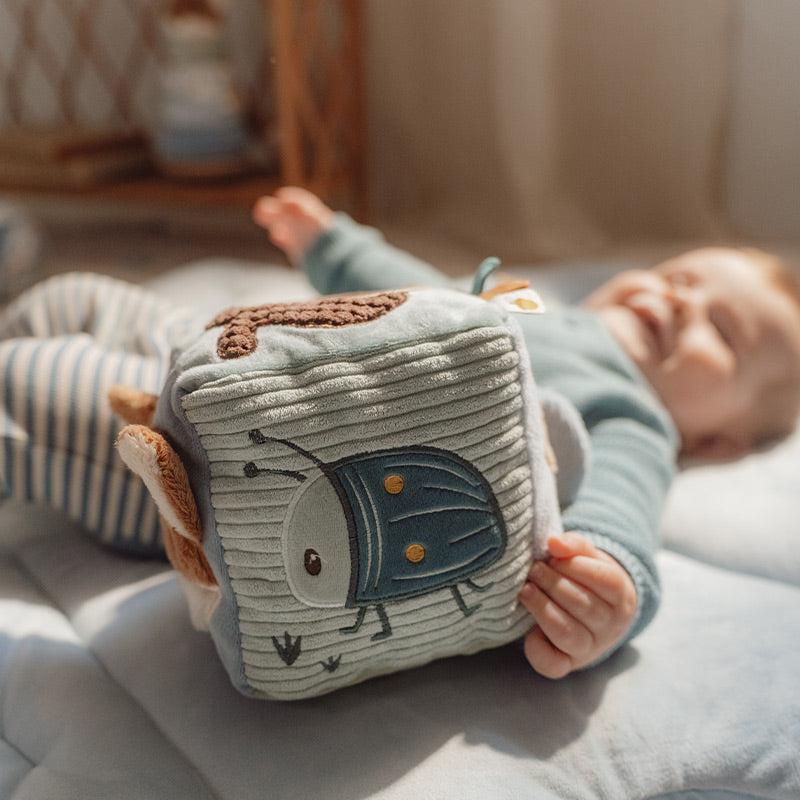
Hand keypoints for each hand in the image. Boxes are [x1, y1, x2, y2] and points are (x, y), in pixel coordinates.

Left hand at [517, 532, 636, 678]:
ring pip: (568, 634)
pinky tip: (528, 630)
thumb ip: (574, 545)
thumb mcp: (588, 556)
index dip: (575, 566)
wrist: (592, 611)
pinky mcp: (566, 663)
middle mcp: (610, 627)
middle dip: (553, 584)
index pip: (605, 581)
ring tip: (526, 590)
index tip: (552, 556)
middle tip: (533, 570)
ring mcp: (589, 648)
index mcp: (621, 596)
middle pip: (584, 606)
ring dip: (542, 609)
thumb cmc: (586, 577)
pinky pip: (553, 665)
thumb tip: (554, 543)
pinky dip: (538, 650)